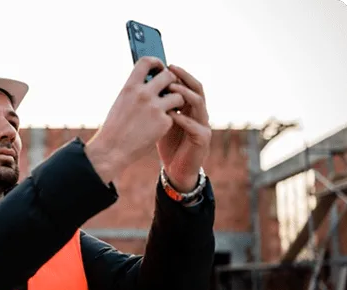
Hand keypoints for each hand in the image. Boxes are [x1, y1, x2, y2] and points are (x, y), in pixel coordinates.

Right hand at [86, 56, 185, 183]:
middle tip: (170, 89)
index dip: (157, 62)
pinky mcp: (164, 122)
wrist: (112, 150)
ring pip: (178, 95)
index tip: (159, 68)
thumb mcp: (121, 102)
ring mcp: (155, 108)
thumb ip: (136, 90)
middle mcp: (143, 94)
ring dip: (176, 101)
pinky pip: (174, 115)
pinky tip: (159, 127)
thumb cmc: (114, 128)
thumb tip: (151, 82)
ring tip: (169, 108)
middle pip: (168, 76)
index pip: (146, 62)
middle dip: (172, 81)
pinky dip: (169, 120)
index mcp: (130, 87)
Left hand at [157, 65, 211, 191]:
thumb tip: (143, 85)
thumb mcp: (160, 120)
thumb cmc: (167, 143)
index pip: (189, 84)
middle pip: (197, 88)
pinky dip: (182, 119)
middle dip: (184, 77)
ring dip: (184, 94)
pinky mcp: (203, 140)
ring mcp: (204, 125)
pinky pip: (194, 126)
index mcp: (191, 107)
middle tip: (171, 70)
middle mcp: (200, 113)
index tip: (166, 64)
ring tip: (171, 88)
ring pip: (199, 104)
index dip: (180, 73)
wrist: (176, 169)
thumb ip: (158, 105)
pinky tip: (170, 115)